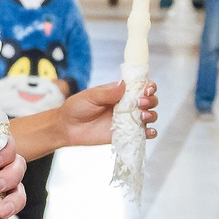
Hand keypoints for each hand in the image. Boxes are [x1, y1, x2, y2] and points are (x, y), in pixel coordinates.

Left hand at [11, 77, 158, 157]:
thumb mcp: (89, 97)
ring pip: (149, 116)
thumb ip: (106, 93)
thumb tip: (123, 84)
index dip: (149, 86)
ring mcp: (128, 120)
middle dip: (151, 100)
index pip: (141, 85)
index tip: (147, 89)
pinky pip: (142, 134)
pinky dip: (149, 133)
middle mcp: (127, 105)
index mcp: (120, 92)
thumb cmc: (76, 108)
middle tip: (141, 103)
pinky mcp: (125, 134)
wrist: (67, 128)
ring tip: (142, 116)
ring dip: (151, 115)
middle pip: (150, 100)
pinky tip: (147, 132)